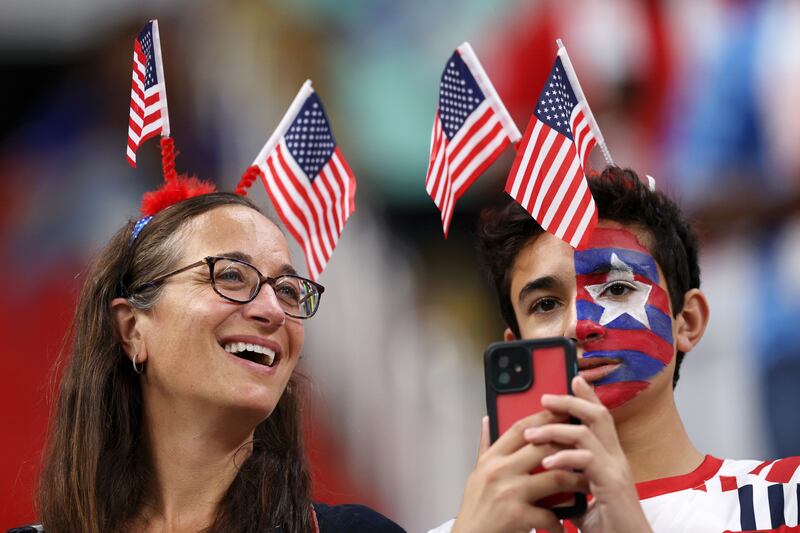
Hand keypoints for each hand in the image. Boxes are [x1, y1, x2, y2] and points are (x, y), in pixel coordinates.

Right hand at [452, 413, 587, 532]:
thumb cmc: (475, 510)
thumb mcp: (476, 474)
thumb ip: (485, 446)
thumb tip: (488, 420)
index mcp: (491, 458)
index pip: (520, 428)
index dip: (545, 417)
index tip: (564, 412)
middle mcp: (498, 471)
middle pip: (542, 447)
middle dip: (568, 447)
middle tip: (586, 449)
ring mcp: (508, 492)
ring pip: (555, 477)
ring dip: (576, 482)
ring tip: (587, 485)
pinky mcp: (517, 516)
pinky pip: (551, 514)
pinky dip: (561, 520)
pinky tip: (565, 523)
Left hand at [524, 376, 651, 532]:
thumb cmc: (606, 526)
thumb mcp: (581, 496)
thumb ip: (568, 479)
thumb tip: (544, 467)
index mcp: (608, 458)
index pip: (599, 418)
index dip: (587, 397)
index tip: (572, 378)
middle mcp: (615, 459)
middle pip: (598, 415)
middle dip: (571, 402)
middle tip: (544, 397)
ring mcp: (616, 470)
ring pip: (588, 434)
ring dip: (556, 430)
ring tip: (531, 434)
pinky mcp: (613, 485)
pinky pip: (587, 461)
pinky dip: (564, 459)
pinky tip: (546, 463)